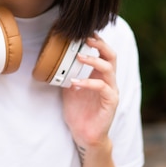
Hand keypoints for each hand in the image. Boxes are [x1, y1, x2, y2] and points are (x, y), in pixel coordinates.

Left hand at [62, 33, 118, 147]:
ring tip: (79, 56)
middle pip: (111, 56)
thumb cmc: (79, 112)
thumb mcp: (70, 88)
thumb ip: (68, 74)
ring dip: (93, 60)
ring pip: (108, 69)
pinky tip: (75, 82)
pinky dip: (88, 82)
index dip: (97, 41)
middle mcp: (108, 81)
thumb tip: (54, 60)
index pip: (104, 53)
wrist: (85, 135)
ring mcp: (111, 91)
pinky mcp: (110, 102)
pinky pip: (102, 88)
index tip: (85, 31)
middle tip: (86, 38)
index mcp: (100, 76)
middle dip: (100, 44)